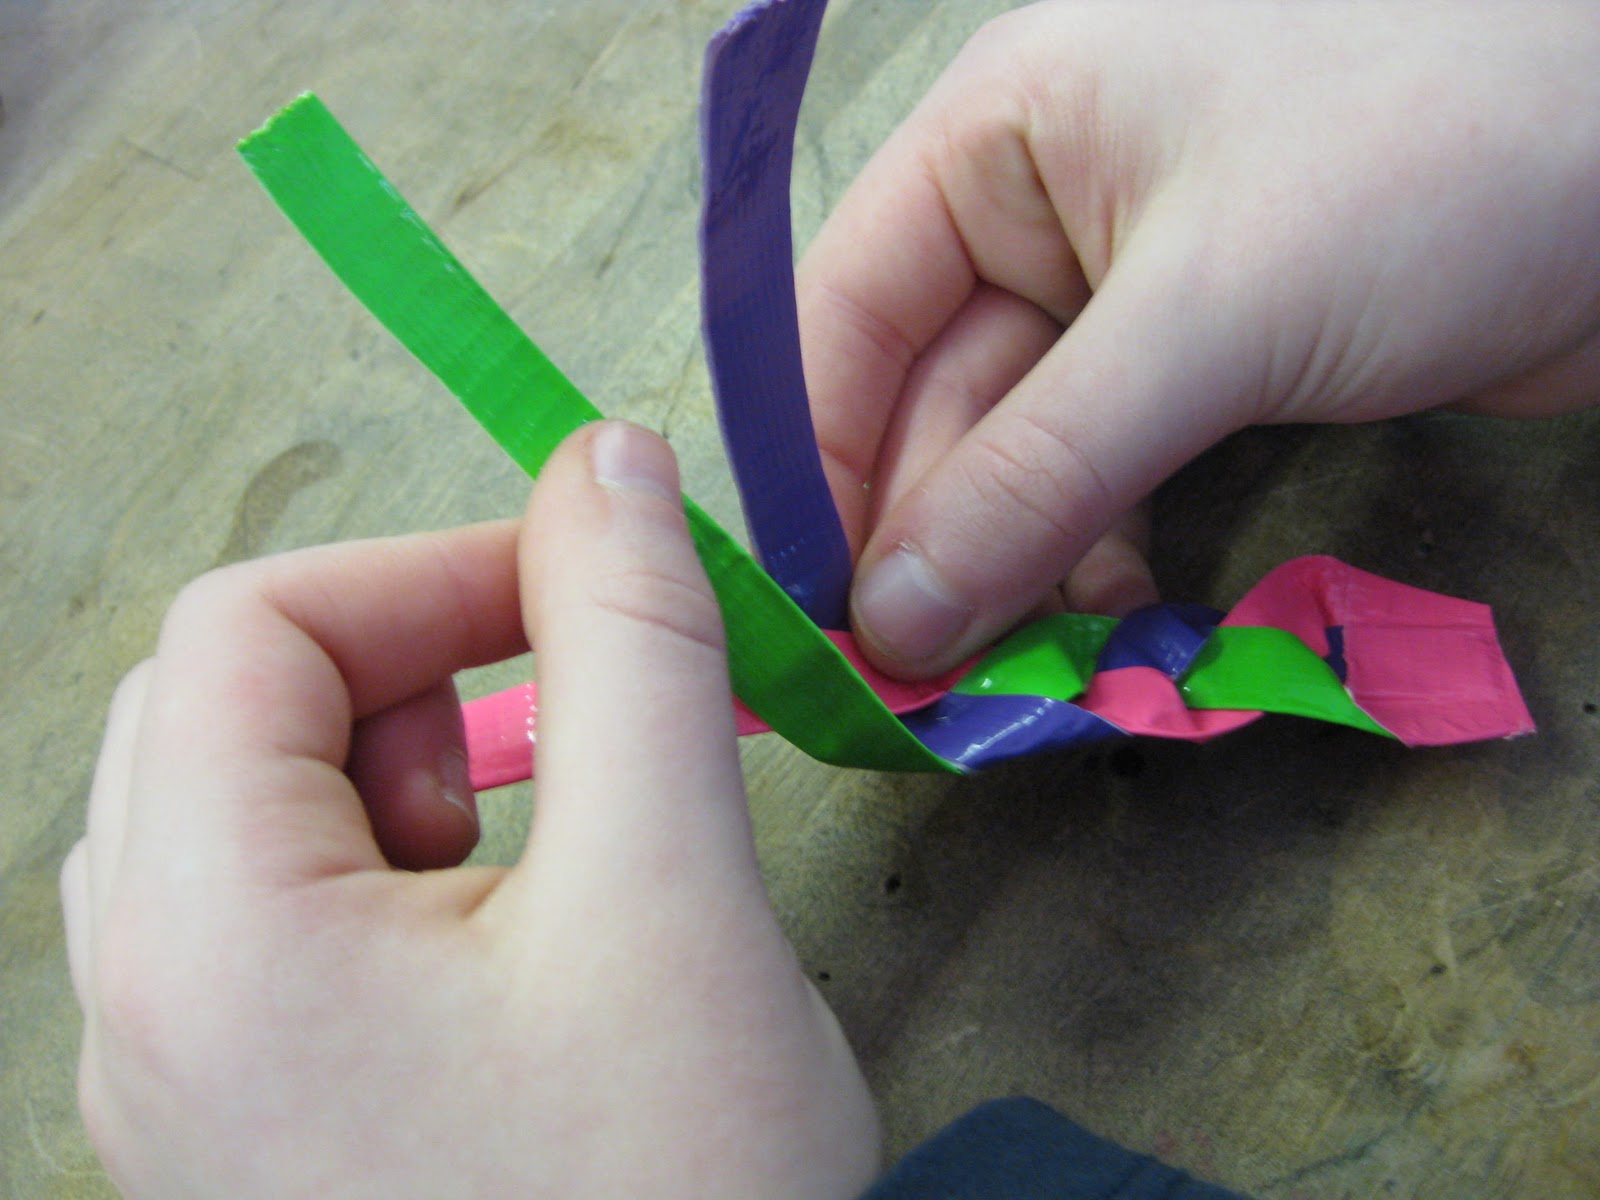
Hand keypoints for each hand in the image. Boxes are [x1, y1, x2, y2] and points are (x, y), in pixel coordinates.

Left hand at [61, 422, 878, 1198]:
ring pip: (240, 815)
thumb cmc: (669, 1199)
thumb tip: (610, 463)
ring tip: (541, 848)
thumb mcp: (670, 891)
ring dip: (398, 771)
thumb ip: (632, 645)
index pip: (249, 628)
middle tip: (562, 714)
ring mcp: (180, 1084)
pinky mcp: (246, 1133)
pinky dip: (387, 872)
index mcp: (206, 935)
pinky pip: (267, 926)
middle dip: (409, 669)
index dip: (427, 568)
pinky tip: (506, 946)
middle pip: (219, 712)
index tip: (585, 584)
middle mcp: (143, 1008)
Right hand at [798, 0, 1599, 677]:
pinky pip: (1099, 472)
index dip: (815, 472)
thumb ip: (1036, 472)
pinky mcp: (1198, 359)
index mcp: (997, 135)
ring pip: (1015, 453)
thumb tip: (892, 620)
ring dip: (1017, 564)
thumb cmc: (1427, 164)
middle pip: (929, 404)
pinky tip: (1115, 619)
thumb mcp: (1207, 319)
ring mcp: (1119, 289)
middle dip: (934, 545)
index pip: (842, 318)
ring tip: (1033, 667)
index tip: (814, 618)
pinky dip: (1094, 549)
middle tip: (925, 688)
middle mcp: (1036, 206)